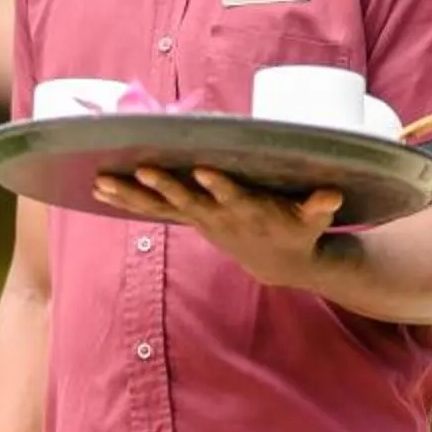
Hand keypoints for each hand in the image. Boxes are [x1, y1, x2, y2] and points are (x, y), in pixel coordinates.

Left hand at [93, 164, 340, 286]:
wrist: (277, 262)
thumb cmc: (297, 228)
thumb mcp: (313, 220)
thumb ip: (321, 205)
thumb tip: (333, 193)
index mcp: (248, 210)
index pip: (232, 196)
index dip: (219, 186)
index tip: (203, 170)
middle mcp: (217, 215)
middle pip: (186, 200)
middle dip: (164, 186)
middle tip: (141, 170)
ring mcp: (198, 218)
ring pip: (159, 206)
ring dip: (130, 195)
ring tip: (101, 181)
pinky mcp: (186, 218)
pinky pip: (150, 209)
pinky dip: (125, 200)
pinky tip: (98, 188)